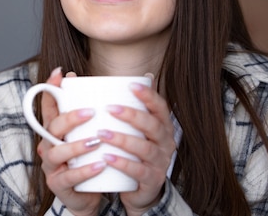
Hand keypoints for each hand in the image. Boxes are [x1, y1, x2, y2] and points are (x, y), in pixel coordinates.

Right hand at [37, 68, 104, 215]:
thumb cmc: (89, 159)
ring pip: (57, 153)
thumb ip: (98, 113)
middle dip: (69, 117)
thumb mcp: (89, 135)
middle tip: (90, 111)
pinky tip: (99, 165)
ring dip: (76, 145)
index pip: (50, 106)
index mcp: (56, 130)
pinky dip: (84, 171)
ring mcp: (52, 166)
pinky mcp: (59, 185)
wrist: (87, 195)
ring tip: (96, 140)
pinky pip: (69, 178)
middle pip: (52, 127)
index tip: (60, 73)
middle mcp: (49, 145)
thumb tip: (120, 84)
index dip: (51, 89)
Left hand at [97, 77, 175, 215]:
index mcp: (163, 126)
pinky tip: (107, 158)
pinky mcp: (152, 180)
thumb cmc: (136, 152)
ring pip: (144, 148)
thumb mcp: (137, 130)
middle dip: (131, 115)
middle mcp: (166, 143)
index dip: (148, 96)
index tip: (130, 84)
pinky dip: (123, 163)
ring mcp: (160, 162)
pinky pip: (138, 171)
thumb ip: (134, 106)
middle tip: (109, 108)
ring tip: (101, 133)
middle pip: (152, 126)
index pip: (160, 107)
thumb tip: (140, 76)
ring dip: (122, 140)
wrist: (142, 189)